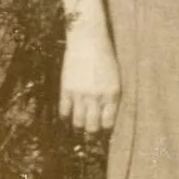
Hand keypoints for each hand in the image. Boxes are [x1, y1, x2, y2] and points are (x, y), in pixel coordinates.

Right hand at [60, 20, 120, 134]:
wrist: (88, 40)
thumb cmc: (104, 58)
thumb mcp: (114, 79)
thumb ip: (111, 98)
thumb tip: (106, 118)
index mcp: (112, 94)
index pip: (108, 124)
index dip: (105, 131)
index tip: (102, 134)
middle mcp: (96, 97)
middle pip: (92, 127)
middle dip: (91, 135)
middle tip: (90, 138)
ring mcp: (80, 94)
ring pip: (78, 122)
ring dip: (79, 127)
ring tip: (79, 128)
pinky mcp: (66, 89)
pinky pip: (64, 111)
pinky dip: (66, 117)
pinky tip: (68, 117)